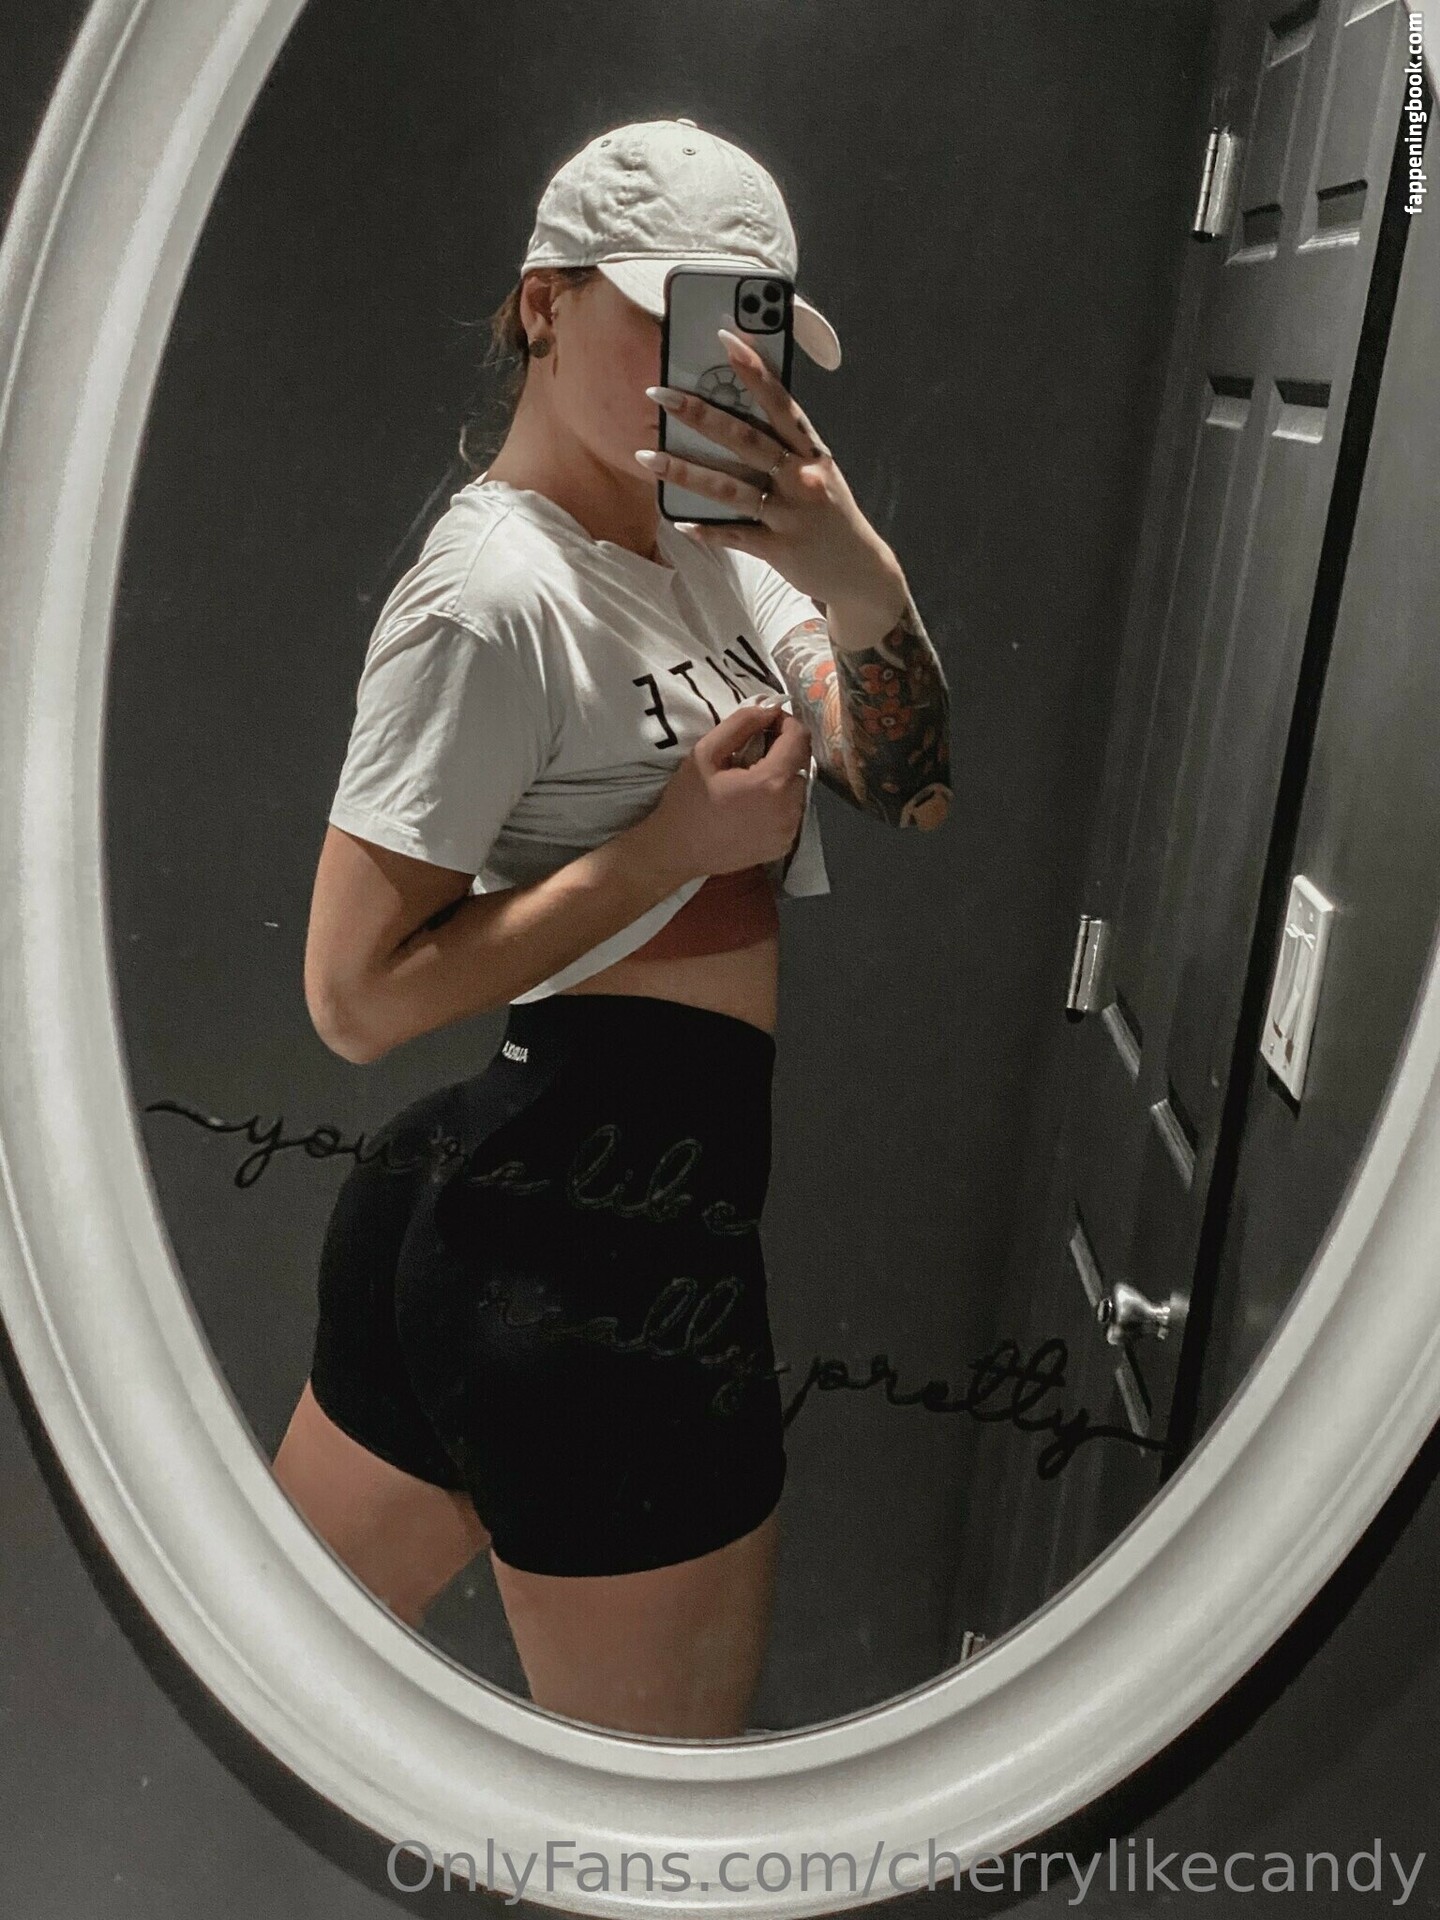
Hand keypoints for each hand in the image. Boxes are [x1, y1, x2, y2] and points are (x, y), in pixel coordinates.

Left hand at [633, 327, 905, 620]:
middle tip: (658, 394)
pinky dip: (707, 530)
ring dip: (684, 471)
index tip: (725, 338)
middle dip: (699, 414)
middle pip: (745, 439)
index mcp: (812, 451)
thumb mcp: (818, 473)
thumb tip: (735, 420)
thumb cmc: (830, 514)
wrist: (861, 571)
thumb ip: (786, 449)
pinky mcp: (780, 549)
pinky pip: (735, 536)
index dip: (754, 370)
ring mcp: (791, 514)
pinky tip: (680, 521)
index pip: (781, 403)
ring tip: (645, 456)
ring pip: (730, 489)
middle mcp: (803, 477)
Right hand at [634, 699, 812, 884]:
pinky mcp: (784, 846)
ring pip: (799, 789)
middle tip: (751, 753)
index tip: (764, 723)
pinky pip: (792, 813)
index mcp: (772, 782)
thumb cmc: (687, 801)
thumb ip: (741, 724)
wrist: (676, 852)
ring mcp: (789, 831)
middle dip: (782, 752)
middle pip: (800, 764)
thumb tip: (770, 707)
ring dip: (781, 778)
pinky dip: (779, 803)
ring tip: (750, 782)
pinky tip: (752, 806)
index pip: (799, 738)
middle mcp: (790, 808)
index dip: (784, 723)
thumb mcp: (705, 752)